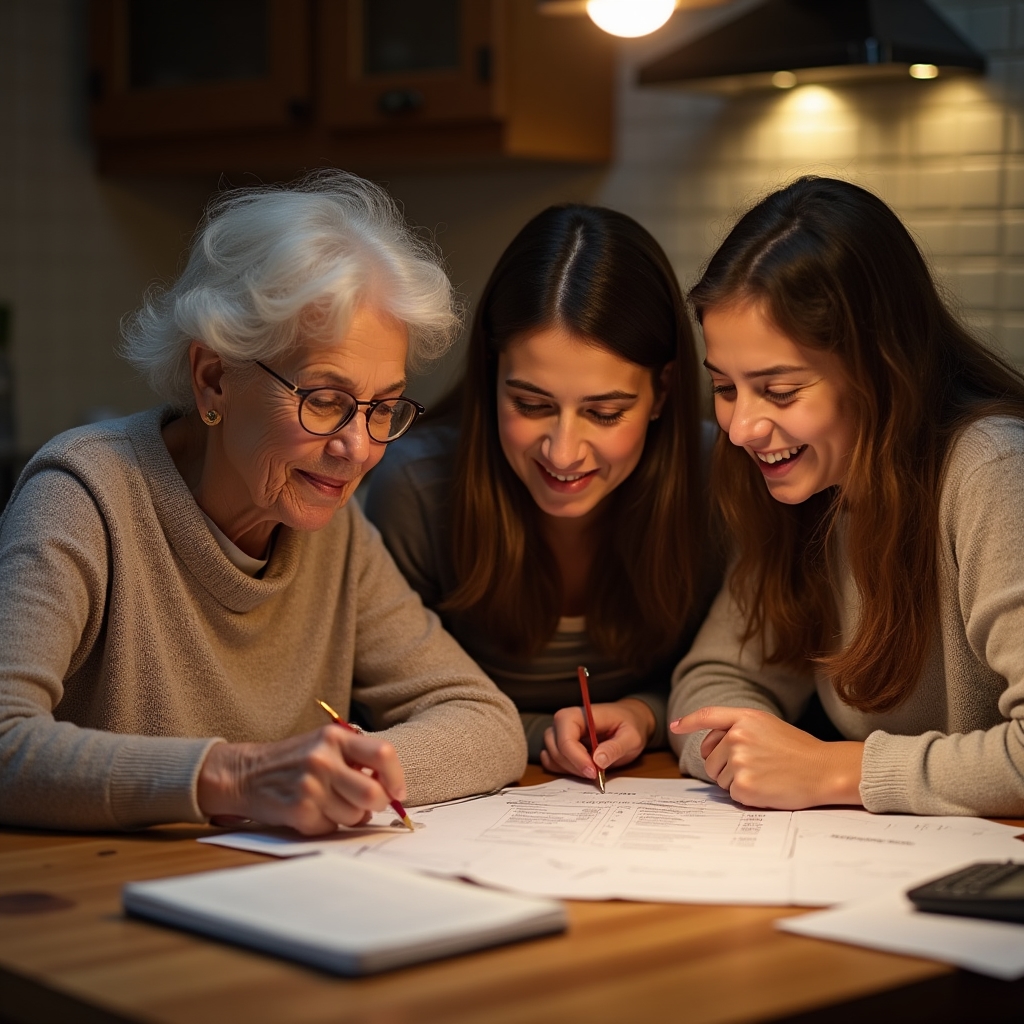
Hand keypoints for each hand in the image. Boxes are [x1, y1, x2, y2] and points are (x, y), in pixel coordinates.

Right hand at [197, 726, 405, 834]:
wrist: (246, 774)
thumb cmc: (294, 760)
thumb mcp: (324, 744)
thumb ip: (356, 758)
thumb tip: (391, 787)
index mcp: (335, 737)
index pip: (383, 754)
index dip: (396, 777)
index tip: (398, 791)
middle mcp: (323, 759)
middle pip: (373, 793)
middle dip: (377, 805)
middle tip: (369, 805)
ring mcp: (311, 786)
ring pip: (355, 816)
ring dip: (350, 816)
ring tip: (331, 803)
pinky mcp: (299, 811)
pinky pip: (332, 827)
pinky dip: (327, 824)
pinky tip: (312, 811)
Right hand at [540, 698, 654, 778]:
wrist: (629, 721)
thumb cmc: (629, 725)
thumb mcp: (631, 737)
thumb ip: (615, 748)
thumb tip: (598, 761)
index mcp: (579, 714)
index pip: (566, 738)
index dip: (577, 758)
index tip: (594, 772)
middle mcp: (564, 722)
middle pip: (555, 748)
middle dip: (574, 766)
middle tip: (596, 774)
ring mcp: (559, 733)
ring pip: (551, 756)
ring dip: (570, 769)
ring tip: (593, 771)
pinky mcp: (560, 745)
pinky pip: (551, 760)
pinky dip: (564, 769)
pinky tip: (582, 769)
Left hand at [670, 706, 863, 808]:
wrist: (823, 770)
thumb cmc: (798, 749)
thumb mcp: (767, 726)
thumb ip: (738, 728)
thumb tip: (708, 744)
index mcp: (744, 718)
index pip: (708, 716)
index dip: (689, 721)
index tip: (675, 726)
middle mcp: (737, 737)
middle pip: (710, 758)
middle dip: (725, 765)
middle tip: (755, 765)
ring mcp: (738, 761)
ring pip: (719, 778)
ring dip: (736, 780)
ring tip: (764, 774)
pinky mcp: (742, 786)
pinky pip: (731, 793)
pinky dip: (745, 795)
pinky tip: (765, 787)